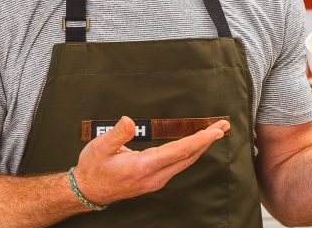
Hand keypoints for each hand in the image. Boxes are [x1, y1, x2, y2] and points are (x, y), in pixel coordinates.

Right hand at [72, 116, 228, 205]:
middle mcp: (154, 176)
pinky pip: (178, 165)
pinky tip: (195, 145)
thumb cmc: (93, 167)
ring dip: (201, 147)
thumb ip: (117, 134)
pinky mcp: (154, 180)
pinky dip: (191, 153)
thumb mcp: (100, 147)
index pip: (179, 151)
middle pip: (188, 157)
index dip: (199, 140)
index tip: (216, 131)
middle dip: (207, 141)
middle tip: (223, 126)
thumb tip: (128, 121)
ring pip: (185, 162)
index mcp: (144, 167)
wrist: (88, 190)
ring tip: (214, 133)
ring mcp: (156, 180)